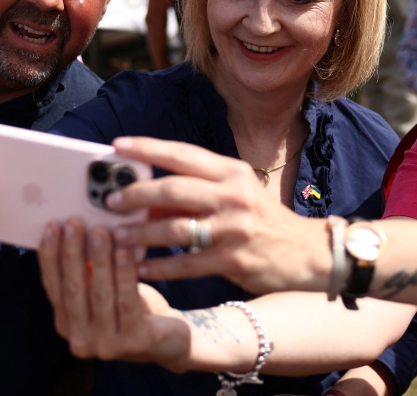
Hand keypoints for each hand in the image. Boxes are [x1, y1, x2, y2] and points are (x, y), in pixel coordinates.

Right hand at [38, 219, 193, 367]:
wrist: (168, 338)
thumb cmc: (132, 307)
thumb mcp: (104, 289)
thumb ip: (87, 271)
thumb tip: (75, 229)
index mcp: (67, 325)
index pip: (54, 287)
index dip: (51, 256)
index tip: (52, 226)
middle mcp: (81, 339)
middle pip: (73, 290)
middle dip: (72, 253)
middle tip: (74, 223)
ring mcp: (106, 345)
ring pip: (100, 294)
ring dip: (99, 260)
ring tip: (100, 232)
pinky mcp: (133, 342)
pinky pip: (127, 302)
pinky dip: (124, 275)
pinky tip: (124, 252)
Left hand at [105, 137, 330, 294]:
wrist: (306, 253)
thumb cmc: (261, 221)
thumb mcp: (234, 195)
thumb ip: (195, 193)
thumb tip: (145, 197)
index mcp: (231, 172)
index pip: (183, 154)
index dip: (148, 148)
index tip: (117, 147)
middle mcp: (233, 195)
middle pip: (175, 188)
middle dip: (137, 193)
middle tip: (110, 200)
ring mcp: (234, 228)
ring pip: (176, 228)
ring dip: (141, 235)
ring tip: (115, 238)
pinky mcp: (234, 259)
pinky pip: (187, 264)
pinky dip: (160, 267)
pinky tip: (140, 269)